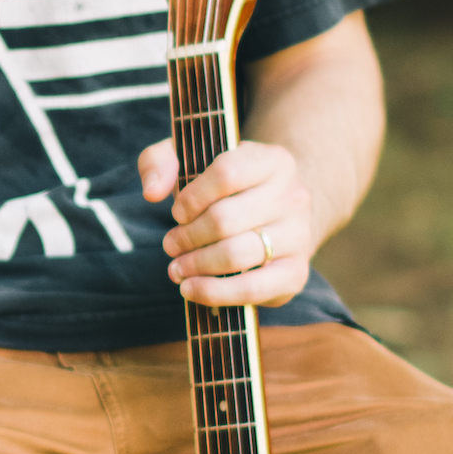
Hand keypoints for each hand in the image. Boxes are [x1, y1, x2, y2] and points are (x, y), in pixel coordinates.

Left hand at [139, 135, 316, 308]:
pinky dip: (214, 292)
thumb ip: (159, 162)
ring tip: (177, 267)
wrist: (273, 218)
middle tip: (171, 244)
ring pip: (236, 255)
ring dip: (196, 264)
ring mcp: (299, 236)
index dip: (191, 197)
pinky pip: (252, 289)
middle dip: (187, 236)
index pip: (227, 173)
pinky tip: (191, 288)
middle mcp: (294, 196)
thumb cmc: (223, 189)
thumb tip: (153, 192)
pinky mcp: (296, 273)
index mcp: (274, 160)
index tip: (177, 212)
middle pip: (225, 220)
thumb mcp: (190, 161)